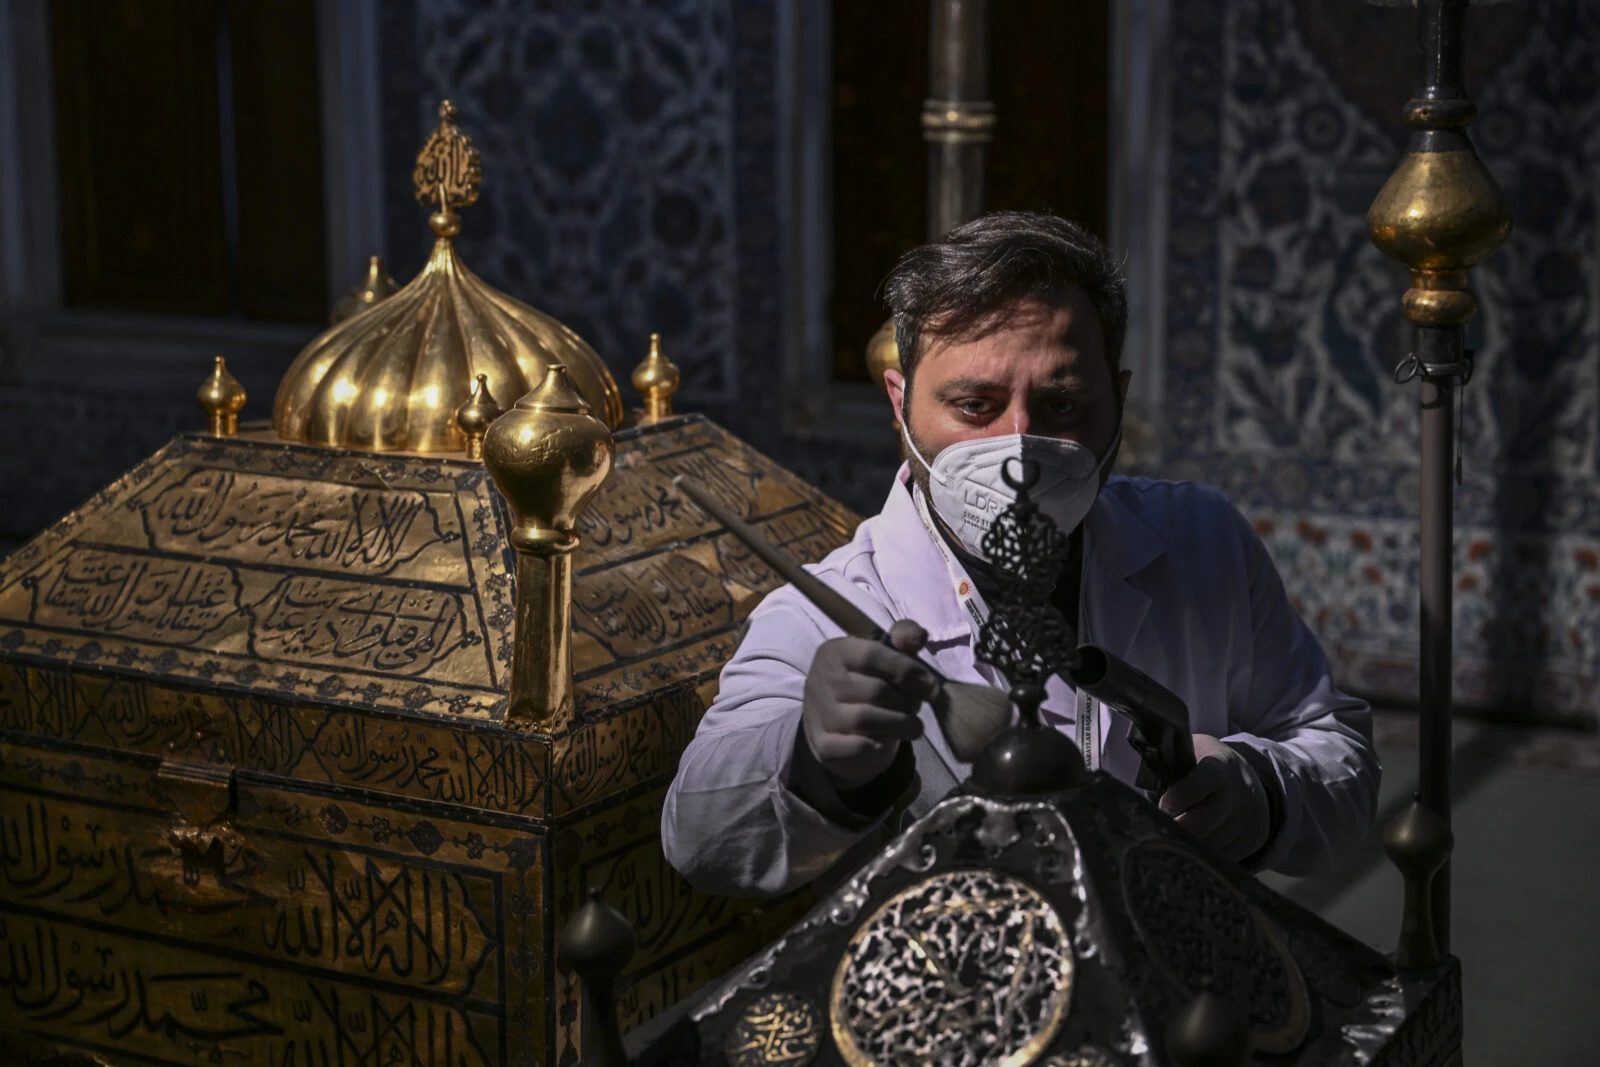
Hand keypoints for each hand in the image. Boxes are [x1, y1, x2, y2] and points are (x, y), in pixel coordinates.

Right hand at [802, 620, 938, 787]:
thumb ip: (903, 638)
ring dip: (900, 724)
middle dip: (907, 701)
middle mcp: (821, 680)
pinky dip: (878, 746)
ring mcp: (819, 714)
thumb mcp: (885, 655)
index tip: (930, 686)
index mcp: (835, 652)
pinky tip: (887, 741)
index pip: (873, 654)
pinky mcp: (822, 745)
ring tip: (912, 726)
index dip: (907, 670)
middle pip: (875, 690)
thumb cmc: (867, 682)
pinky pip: (855, 746)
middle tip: (917, 707)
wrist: (836, 723)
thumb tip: (918, 636)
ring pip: (866, 719)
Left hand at [1158, 734, 1269, 861]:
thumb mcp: (1191, 753)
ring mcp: (1244, 819)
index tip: (1163, 805)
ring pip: (1209, 844)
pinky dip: (1200, 855)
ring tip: (1170, 836)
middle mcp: (1236, 793)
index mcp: (1219, 766)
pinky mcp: (1247, 841)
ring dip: (1185, 844)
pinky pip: (1219, 858)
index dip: (1181, 795)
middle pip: (1204, 821)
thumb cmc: (1202, 767)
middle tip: (1157, 828)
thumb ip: (1170, 765)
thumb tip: (1146, 783)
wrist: (1245, 780)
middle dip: (1176, 828)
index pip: (1204, 780)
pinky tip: (1187, 846)